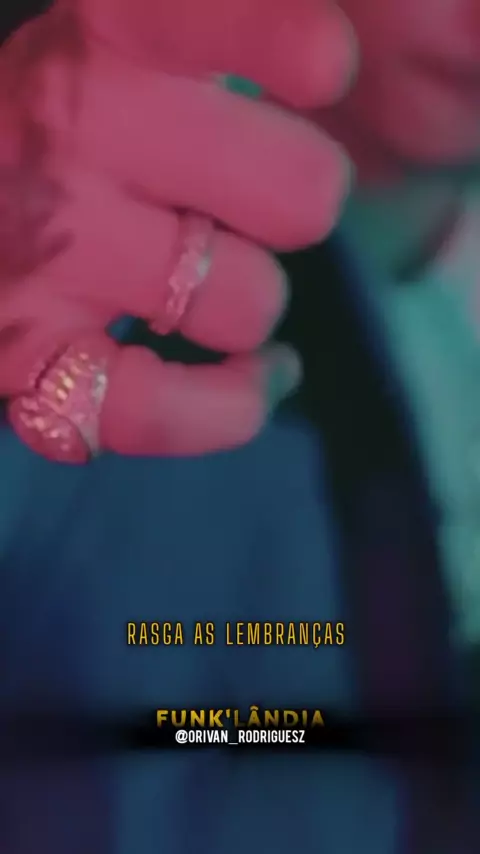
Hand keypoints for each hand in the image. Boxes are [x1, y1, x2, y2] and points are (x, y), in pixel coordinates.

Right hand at [0, 0, 353, 460]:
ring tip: (216, 278)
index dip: (274, 40)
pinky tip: (260, 378)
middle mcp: (68, 139)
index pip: (193, 19)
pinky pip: (161, 411)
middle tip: (251, 199)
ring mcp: (48, 259)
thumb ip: (214, 34)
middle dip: (298, 205)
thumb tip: (328, 55)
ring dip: (252, 301)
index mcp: (100, 41)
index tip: (327, 66)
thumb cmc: (67, 128)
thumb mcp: (125, 42)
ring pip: (249, 304)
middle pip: (300, 196)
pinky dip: (230, 407)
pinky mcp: (32, 362)